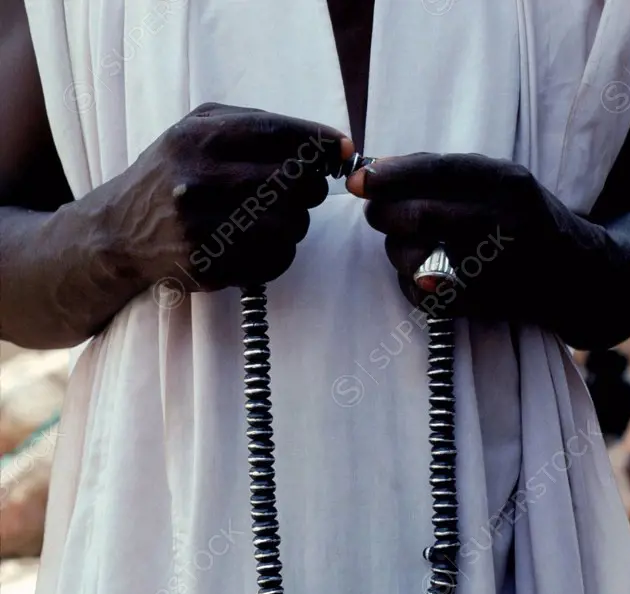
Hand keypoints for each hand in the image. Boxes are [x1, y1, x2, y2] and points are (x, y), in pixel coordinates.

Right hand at [111, 104, 352, 290]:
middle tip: (302, 190)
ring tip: (274, 219)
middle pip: (294, 182)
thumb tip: (328, 143)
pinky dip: (280, 253)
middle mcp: (200, 179)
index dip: (321, 144)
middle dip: (310, 187)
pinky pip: (275, 260)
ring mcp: (204, 227)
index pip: (280, 135)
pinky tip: (260, 244)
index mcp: (200, 138)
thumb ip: (256, 124)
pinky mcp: (209, 266)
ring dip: (295, 223)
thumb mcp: (196, 129)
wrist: (119, 231)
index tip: (342, 152)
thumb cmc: (171, 173)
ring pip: (291, 225)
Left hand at [345, 152, 627, 333]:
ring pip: (413, 257)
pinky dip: (410, 286)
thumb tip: (374, 170)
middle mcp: (502, 223)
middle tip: (377, 215)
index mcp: (508, 183)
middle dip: (385, 214)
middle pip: (418, 216)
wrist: (575, 276)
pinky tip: (425, 277)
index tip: (357, 179)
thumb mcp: (500, 183)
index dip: (390, 176)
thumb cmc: (525, 221)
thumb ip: (443, 174)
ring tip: (413, 248)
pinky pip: (420, 295)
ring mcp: (492, 268)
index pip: (438, 171)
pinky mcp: (480, 304)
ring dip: (397, 253)